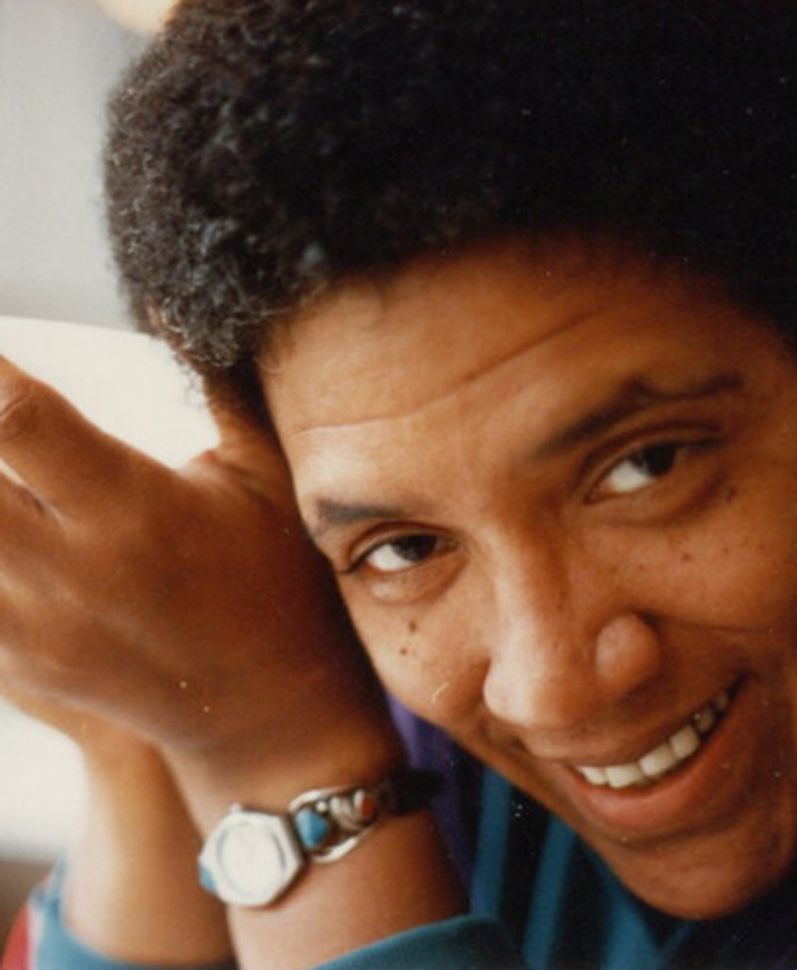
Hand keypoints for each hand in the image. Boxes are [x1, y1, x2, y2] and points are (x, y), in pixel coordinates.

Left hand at [0, 358, 393, 777]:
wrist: (268, 713)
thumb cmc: (280, 583)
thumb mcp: (266, 477)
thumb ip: (218, 384)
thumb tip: (170, 294)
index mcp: (136, 511)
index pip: (14, 417)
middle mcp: (70, 571)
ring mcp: (33, 628)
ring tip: (0, 480)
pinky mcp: (17, 662)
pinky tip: (4, 524)